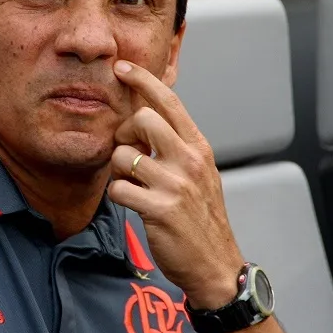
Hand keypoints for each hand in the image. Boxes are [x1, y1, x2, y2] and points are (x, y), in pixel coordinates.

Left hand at [109, 60, 244, 308]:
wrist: (216, 264)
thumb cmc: (201, 217)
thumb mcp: (198, 173)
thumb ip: (176, 145)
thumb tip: (144, 119)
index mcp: (199, 147)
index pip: (170, 102)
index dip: (143, 80)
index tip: (123, 67)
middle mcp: (190, 160)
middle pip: (142, 119)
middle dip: (124, 134)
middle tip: (128, 154)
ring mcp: (175, 185)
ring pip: (123, 155)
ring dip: (118, 171)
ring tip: (132, 184)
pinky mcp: (159, 210)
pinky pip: (118, 189)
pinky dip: (117, 195)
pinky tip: (131, 204)